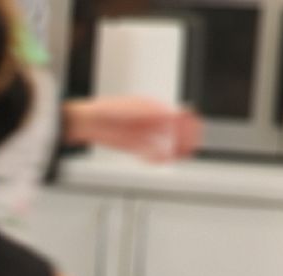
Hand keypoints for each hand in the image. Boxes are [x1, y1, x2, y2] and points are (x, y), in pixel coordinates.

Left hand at [63, 97, 203, 162]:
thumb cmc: (107, 109)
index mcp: (153, 109)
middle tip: (190, 146)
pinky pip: (150, 153)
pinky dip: (157, 157)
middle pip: (174, 131)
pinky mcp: (133, 146)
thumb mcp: (134, 108)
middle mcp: (150, 122)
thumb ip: (153, 113)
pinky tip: (164, 160)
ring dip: (173, 150)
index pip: (177, 115)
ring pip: (164, 143)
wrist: (87, 122)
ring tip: (181, 155)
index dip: (188, 122)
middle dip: (184, 138)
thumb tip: (172, 115)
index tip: (195, 128)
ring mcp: (143, 134)